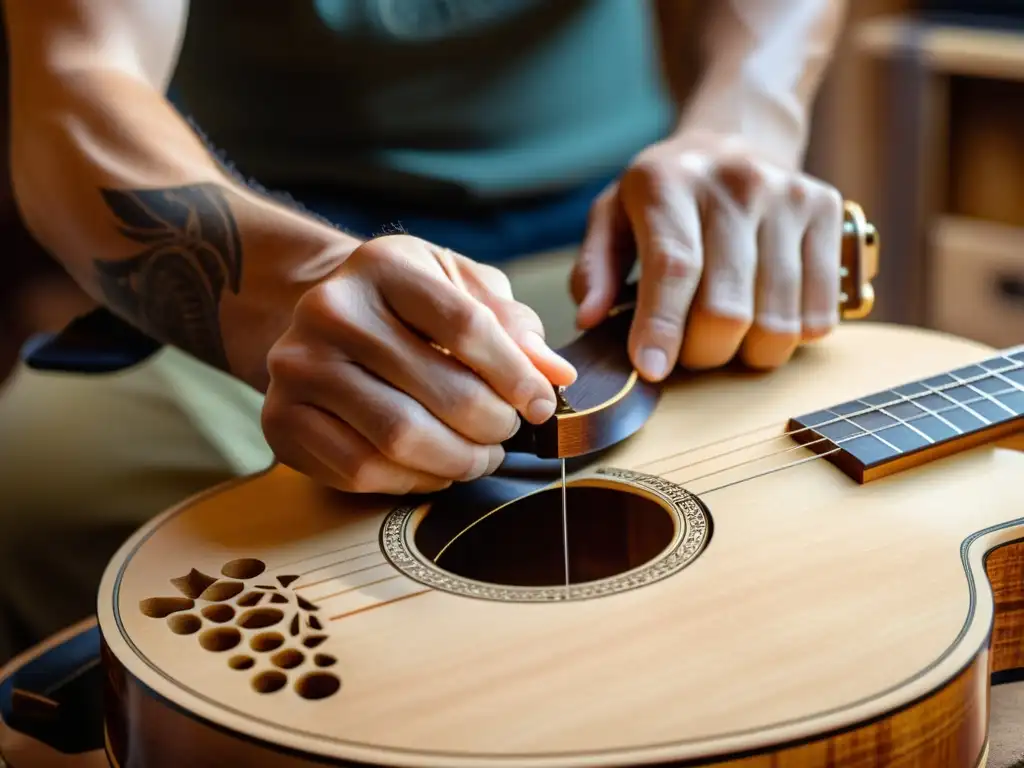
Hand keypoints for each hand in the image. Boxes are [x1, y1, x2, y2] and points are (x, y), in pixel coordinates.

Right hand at [262, 235, 576, 494]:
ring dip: (458, 460)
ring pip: (400, 438)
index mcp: (383, 266)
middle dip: (492, 425)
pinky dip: (412, 481)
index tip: (541, 403)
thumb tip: (555, 375)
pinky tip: (434, 468)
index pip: (466, 326)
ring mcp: (297, 367)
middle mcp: (330, 310)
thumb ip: (512, 324)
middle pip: (437, 390)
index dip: (516, 375)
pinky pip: (360, 470)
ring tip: (480, 455)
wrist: (325, 319)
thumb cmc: (408, 305)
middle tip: (507, 433)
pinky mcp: (281, 419)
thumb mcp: (462, 288)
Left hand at [570, 132, 844, 378]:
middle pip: (727, 308)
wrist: (737, 137)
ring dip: (749, 352)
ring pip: (777, 321)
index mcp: (669, 182)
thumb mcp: (612, 217)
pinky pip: (820, 313)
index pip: (674, 266)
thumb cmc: (665, 196)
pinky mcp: (827, 211)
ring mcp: (788, 195)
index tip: (652, 369)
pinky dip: (793, 337)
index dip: (663, 326)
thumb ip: (594, 269)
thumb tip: (590, 318)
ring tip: (730, 335)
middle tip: (691, 350)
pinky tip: (769, 315)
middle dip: (704, 352)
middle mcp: (735, 182)